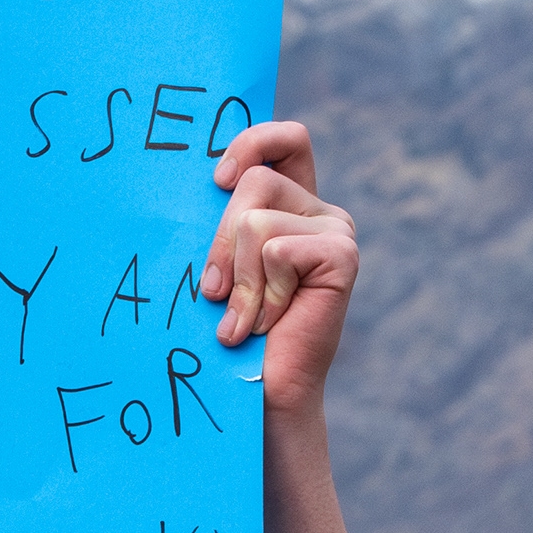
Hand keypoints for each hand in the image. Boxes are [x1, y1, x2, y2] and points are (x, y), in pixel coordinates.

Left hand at [201, 119, 357, 416]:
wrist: (261, 393)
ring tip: (244, 318)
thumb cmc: (229, 331)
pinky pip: (276, 249)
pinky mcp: (342, 254)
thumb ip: (220, 220)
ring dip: (238, 278)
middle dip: (220, 241)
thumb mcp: (218, 264)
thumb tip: (190, 180)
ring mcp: (335, 231)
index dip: (253, 142)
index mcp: (292, 203)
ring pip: (256, 219)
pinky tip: (268, 323)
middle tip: (214, 293)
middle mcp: (319, 210)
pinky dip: (261, 292)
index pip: (286, 139)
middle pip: (254, 181)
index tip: (219, 180)